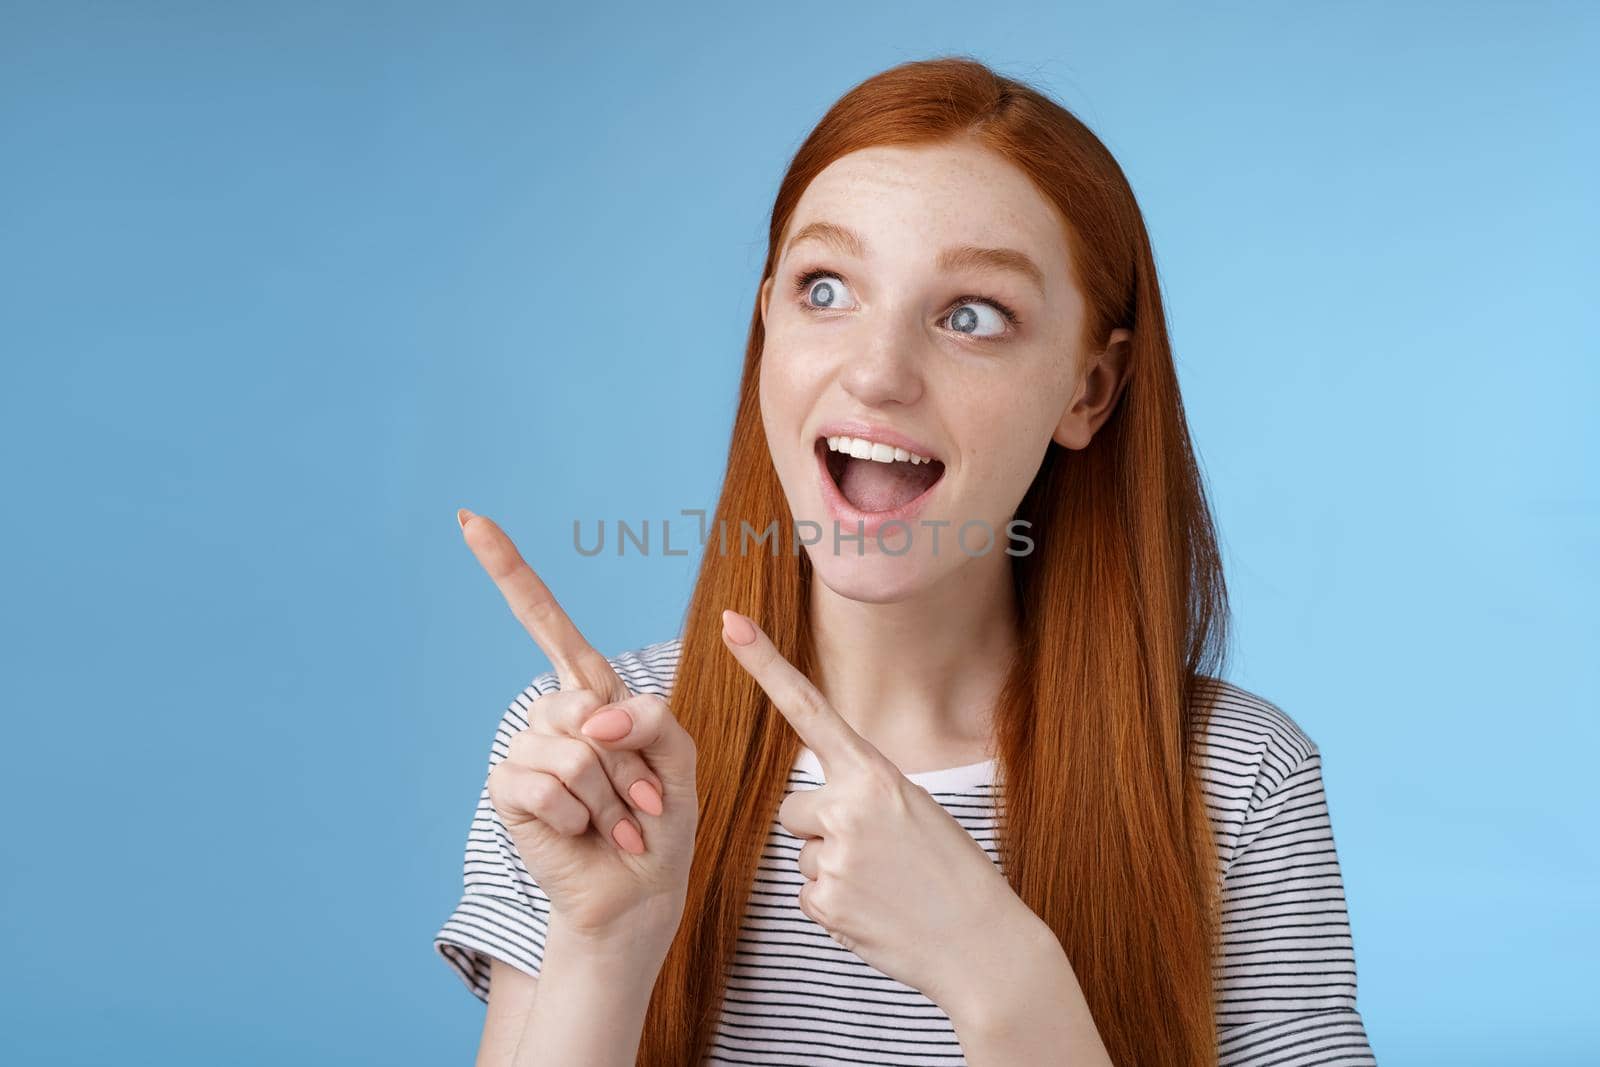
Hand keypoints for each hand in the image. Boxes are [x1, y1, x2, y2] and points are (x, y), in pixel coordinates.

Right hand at [458, 508, 697, 947]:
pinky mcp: (509, 789)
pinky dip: (584, 816)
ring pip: (577, 750)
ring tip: (616, 822)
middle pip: (590, 703)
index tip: (470, 520)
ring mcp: (526, 749)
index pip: (545, 622)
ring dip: (612, 796)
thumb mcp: (678, 757)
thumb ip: (650, 717)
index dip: (508, 571)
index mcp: (592, 693)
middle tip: (640, 800)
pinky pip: (550, 784)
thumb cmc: (659, 820)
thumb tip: (591, 717)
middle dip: (632, 761)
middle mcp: (553, 713)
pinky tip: (588, 835)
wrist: (640, 890)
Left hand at [718, 608, 1023, 1011]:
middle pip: (793, 806)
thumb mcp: (916, 808)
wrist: (984, 945)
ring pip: (803, 852)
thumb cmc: (952, 873)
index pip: (809, 708)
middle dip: (822, 827)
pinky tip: (875, 911)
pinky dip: (835, 905)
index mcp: (876, 773)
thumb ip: (863, 791)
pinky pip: (807, 893)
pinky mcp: (825, 903)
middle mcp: (848, 807)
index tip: (731, 624)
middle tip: (878, 852)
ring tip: (885, 884)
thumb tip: (811, 807)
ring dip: (833, 868)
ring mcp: (834, 857)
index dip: (766, 664)